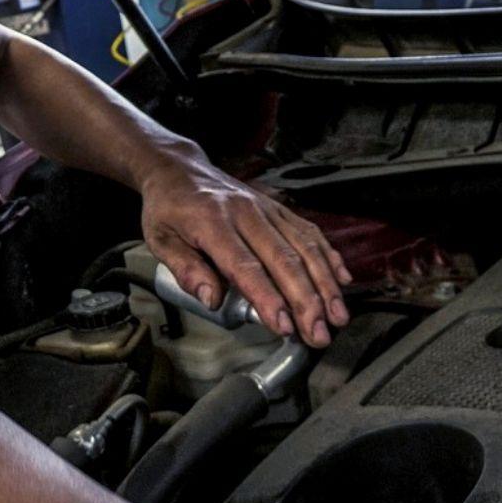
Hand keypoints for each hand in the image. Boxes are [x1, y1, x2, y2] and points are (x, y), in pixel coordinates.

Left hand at [137, 153, 350, 345]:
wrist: (180, 169)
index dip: (267, 298)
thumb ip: (185, 269)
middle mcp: (246, 213)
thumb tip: (210, 300)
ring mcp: (266, 209)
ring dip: (325, 284)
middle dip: (306, 301)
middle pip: (284, 260)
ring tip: (338, 316)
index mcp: (212, 222)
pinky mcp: (279, 208)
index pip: (246, 266)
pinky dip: (329, 256)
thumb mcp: (159, 239)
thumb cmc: (169, 209)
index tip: (283, 325)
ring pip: (304, 247)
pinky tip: (342, 280)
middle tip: (318, 333)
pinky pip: (309, 232)